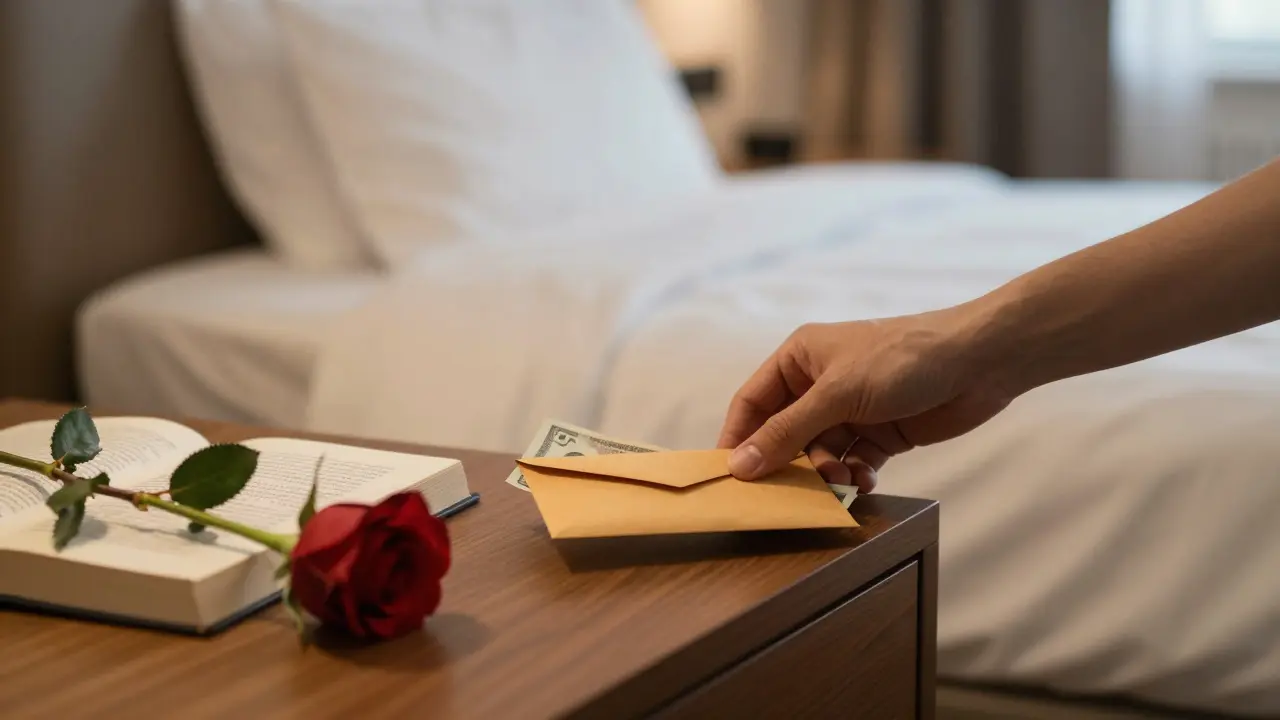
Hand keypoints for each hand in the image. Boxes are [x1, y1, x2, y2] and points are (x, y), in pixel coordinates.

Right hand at [717, 310, 1014, 491]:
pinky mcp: (881, 432)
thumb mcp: (837, 394)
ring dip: (826, 473)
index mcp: (800, 358)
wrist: (980, 362)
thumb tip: (740, 464)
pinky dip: (855, 475)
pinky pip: (852, 462)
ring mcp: (852, 409)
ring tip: (843, 480)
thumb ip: (787, 432)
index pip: (753, 402)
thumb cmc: (902, 360)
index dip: (739, 438)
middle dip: (789, 463)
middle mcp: (820, 383)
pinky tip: (866, 480)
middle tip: (790, 492)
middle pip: (784, 434)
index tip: (729, 477)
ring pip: (819, 454)